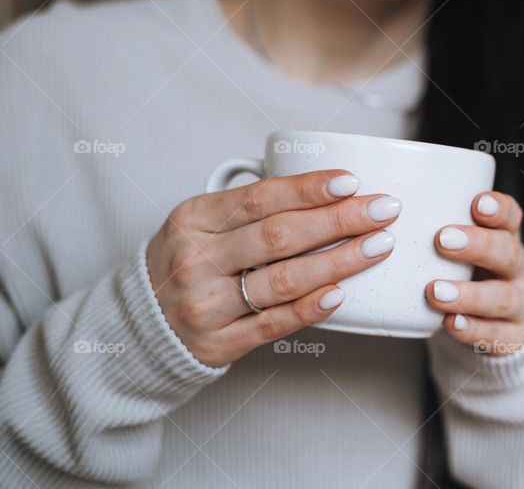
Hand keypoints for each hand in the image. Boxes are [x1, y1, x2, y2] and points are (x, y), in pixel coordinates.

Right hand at [146, 170, 400, 367]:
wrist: (138, 326)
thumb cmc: (184, 263)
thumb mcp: (199, 223)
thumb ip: (248, 208)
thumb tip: (327, 189)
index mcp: (192, 219)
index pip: (261, 198)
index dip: (309, 189)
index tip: (352, 181)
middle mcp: (196, 261)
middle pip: (280, 236)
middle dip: (340, 220)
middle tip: (384, 211)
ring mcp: (206, 305)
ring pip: (284, 280)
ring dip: (339, 262)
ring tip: (378, 246)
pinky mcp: (219, 344)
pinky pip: (274, 324)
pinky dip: (311, 308)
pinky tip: (343, 294)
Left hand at [425, 192, 523, 355]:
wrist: (492, 321)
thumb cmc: (464, 272)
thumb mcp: (460, 246)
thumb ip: (435, 227)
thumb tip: (382, 205)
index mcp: (507, 237)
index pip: (511, 217)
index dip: (498, 209)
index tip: (477, 203)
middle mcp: (519, 268)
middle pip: (507, 253)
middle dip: (477, 246)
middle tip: (442, 240)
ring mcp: (520, 304)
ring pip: (502, 298)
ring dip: (469, 295)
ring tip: (436, 292)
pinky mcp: (513, 336)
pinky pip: (495, 335)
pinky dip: (472, 330)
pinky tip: (450, 323)